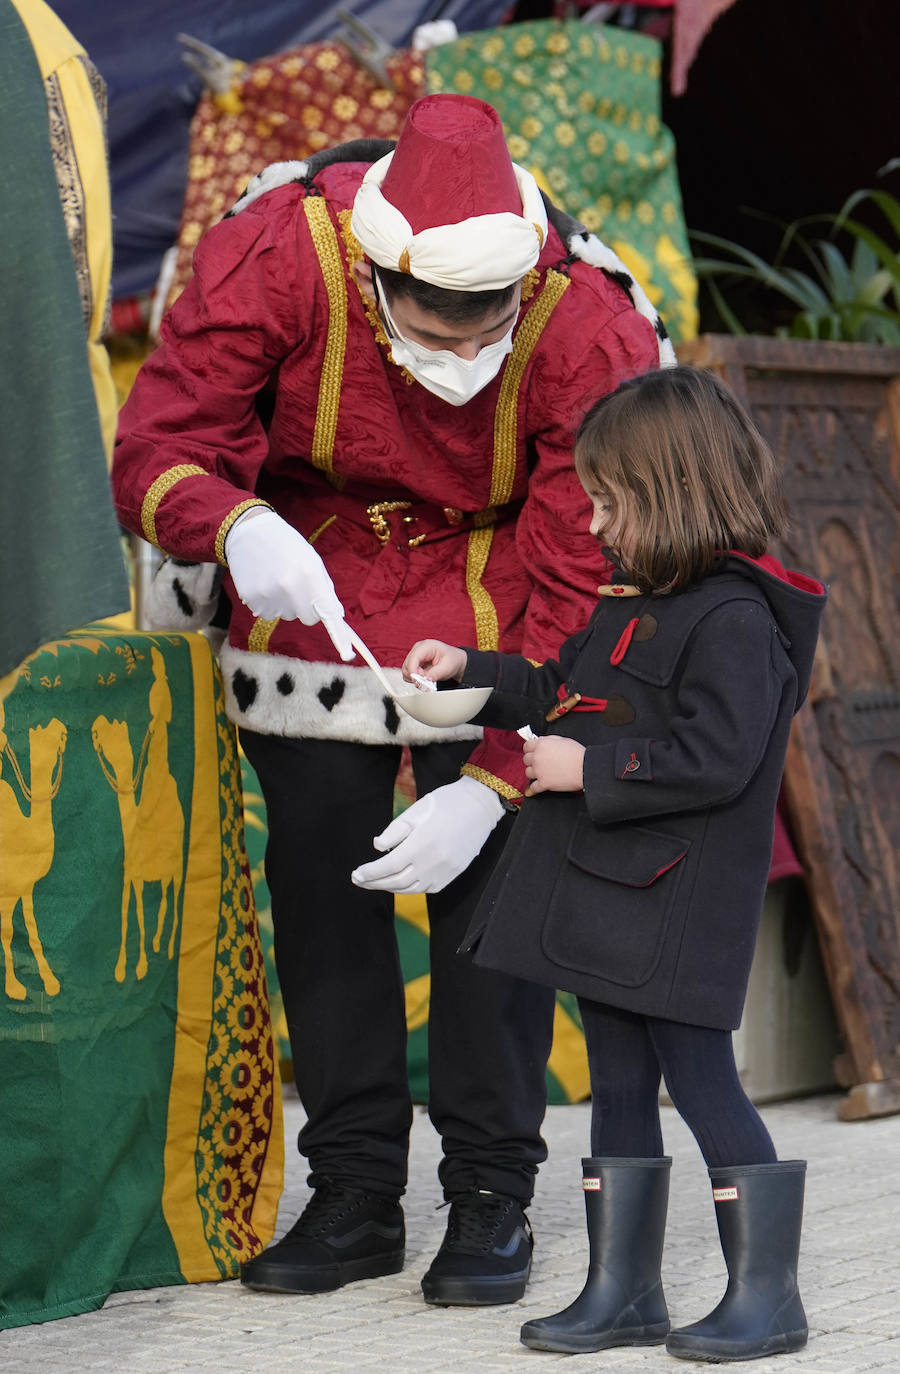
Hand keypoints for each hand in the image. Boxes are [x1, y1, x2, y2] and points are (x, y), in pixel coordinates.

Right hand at [225, 508, 353, 660]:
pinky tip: (263, 583)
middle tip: (297, 587)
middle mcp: (290, 587)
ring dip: (285, 604)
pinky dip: (268, 603)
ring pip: (287, 616)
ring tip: (276, 579)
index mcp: (309, 574)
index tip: (348, 654)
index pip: (327, 611)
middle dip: (306, 608)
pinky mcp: (252, 599)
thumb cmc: (286, 545)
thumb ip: (324, 588)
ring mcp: (269, 595)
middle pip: (307, 619)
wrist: (247, 531)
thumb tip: (335, 614)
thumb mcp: (311, 559)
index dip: (338, 633)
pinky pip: (268, 614)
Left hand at [350, 775, 504, 893]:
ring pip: (411, 889)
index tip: (356, 874)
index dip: (370, 873)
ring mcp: (445, 871)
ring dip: (390, 888)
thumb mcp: (416, 810)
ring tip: (376, 882)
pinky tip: (400, 882)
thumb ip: (394, 830)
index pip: (388, 867)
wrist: (480, 806)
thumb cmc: (445, 803)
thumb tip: (377, 847)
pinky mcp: (453, 874)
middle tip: (359, 880)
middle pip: (397, 882)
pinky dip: (410, 889)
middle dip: (375, 883)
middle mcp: (433, 862)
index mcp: (421, 843)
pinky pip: (427, 889)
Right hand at [402, 639, 467, 683]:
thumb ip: (435, 674)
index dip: (413, 671)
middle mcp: (418, 649)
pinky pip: (408, 673)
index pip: (413, 658)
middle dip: (415, 676)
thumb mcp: (447, 668)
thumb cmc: (452, 660)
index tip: (418, 681)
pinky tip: (424, 678)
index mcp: (427, 646)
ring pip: (406, 670)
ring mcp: (415, 655)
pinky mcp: (413, 663)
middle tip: (427, 681)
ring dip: (415, 678)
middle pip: (407, 665)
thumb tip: (424, 680)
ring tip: (427, 678)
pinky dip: (414, 679)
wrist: (454, 661)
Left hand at [523, 735, 585, 795]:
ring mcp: (539, 771)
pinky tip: (532, 790)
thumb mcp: (562, 740)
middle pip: (526, 760)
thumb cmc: (577, 754)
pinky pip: (533, 788)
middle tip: (539, 762)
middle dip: (532, 761)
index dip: (530, 749)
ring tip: (540, 773)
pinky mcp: (544, 783)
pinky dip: (532, 789)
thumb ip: (548, 740)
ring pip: (528, 773)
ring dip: (533, 773)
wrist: (585, 768)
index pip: (526, 746)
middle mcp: (537, 757)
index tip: (531, 752)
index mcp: (541, 745)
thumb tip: (540, 741)